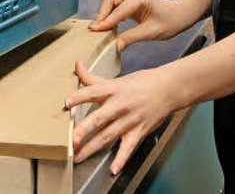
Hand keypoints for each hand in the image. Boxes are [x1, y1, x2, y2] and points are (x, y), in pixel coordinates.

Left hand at [65, 60, 174, 174]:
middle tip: (73, 139)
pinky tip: (113, 169)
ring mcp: (129, 120)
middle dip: (85, 129)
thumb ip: (93, 78)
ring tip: (79, 156)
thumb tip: (77, 66)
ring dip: (93, 147)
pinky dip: (121, 159)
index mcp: (113, 89)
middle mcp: (120, 105)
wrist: (168, 89)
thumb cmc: (141, 83)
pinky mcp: (138, 132)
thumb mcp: (117, 79)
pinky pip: (128, 148)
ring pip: (108, 135)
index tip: (67, 102)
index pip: (93, 92)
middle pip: (99, 118)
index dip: (80, 96)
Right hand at [89, 0, 187, 50]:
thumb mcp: (151, 33)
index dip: (106, 20)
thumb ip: (131, 38)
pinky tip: (109, 24)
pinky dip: (108, 12)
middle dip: (101, 13)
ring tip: (101, 28)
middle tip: (96, 29)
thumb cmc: (170, 22)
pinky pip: (114, 2)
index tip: (96, 30)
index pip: (118, 9)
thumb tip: (115, 46)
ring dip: (103, 12)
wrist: (179, 14)